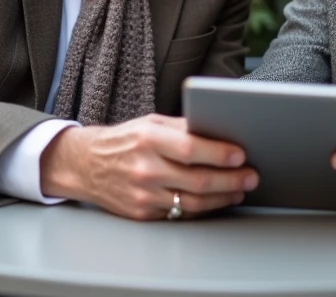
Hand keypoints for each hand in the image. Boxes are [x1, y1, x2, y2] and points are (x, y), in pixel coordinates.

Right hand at [40, 114, 258, 219]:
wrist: (84, 165)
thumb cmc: (123, 141)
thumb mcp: (150, 122)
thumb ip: (182, 127)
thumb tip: (218, 130)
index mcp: (148, 138)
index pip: (192, 148)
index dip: (220, 153)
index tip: (241, 155)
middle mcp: (145, 167)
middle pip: (198, 179)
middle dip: (231, 179)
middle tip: (250, 176)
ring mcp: (143, 194)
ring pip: (193, 201)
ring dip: (222, 197)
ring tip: (238, 190)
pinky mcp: (142, 213)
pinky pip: (180, 213)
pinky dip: (202, 208)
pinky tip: (216, 201)